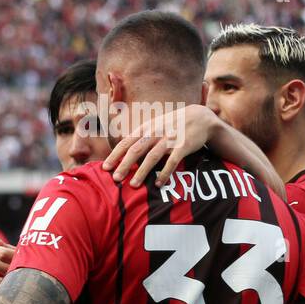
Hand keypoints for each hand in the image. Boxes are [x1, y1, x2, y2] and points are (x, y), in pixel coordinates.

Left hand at [102, 103, 217, 186]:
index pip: (126, 142)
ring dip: (142, 172)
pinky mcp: (183, 146)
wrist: (200, 117)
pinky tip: (158, 184)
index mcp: (146, 129)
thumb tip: (119, 153)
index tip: (104, 168)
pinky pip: (172, 161)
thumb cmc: (171, 125)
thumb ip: (139, 138)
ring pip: (152, 156)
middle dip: (124, 165)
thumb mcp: (153, 126)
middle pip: (136, 150)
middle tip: (115, 179)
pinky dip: (165, 173)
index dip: (115, 155)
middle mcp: (156, 133)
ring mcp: (170, 139)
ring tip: (133, 185)